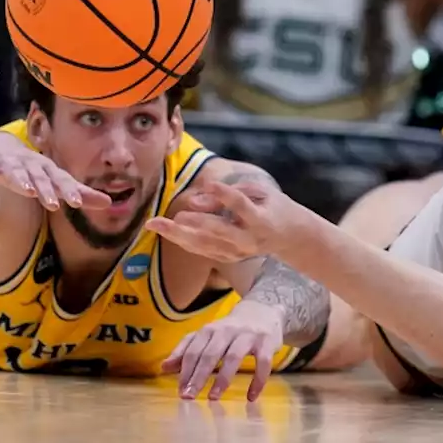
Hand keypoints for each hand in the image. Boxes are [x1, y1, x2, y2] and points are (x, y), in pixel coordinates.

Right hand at [0, 132, 110, 211]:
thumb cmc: (31, 168)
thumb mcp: (54, 180)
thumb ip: (79, 193)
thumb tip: (110, 203)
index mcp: (47, 169)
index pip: (61, 180)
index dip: (68, 190)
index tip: (76, 203)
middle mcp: (30, 163)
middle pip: (40, 176)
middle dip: (47, 189)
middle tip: (54, 204)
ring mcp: (8, 162)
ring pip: (15, 171)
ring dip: (20, 179)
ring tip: (26, 190)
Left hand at [148, 180, 307, 262]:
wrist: (289, 237)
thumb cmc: (272, 207)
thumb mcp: (259, 192)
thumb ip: (229, 194)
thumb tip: (194, 200)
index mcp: (261, 220)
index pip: (242, 206)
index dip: (226, 195)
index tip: (210, 185)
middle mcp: (248, 240)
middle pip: (218, 232)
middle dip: (194, 223)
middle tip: (172, 216)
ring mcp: (237, 252)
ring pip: (204, 244)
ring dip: (177, 235)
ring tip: (154, 224)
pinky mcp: (228, 258)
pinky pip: (201, 250)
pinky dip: (182, 240)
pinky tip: (165, 230)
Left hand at [161, 300, 284, 400]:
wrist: (263, 310)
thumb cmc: (230, 329)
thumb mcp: (206, 336)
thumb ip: (186, 350)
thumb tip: (163, 367)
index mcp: (209, 330)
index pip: (193, 351)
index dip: (185, 370)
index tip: (180, 390)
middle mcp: (227, 330)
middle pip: (210, 354)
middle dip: (198, 376)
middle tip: (189, 397)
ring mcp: (248, 336)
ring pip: (234, 357)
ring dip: (222, 379)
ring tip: (213, 398)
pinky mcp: (266, 342)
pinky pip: (263, 363)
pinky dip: (258, 381)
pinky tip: (251, 397)